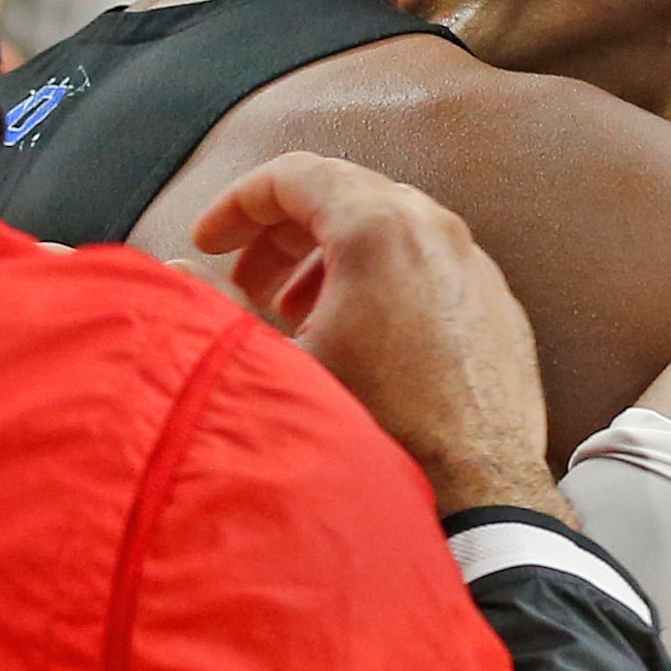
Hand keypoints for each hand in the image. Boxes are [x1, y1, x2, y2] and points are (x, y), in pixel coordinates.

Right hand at [194, 152, 567, 522]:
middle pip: (342, 193)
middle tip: (243, 278)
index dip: (236, 202)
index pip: (294, 174)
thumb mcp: (277, 366)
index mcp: (379, 227)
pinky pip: (428, 264)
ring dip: (327, 255)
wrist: (476, 496)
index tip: (208, 241)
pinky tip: (355, 333)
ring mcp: (474, 263)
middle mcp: (435, 229)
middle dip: (280, 231)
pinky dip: (381, 278)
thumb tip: (174, 276)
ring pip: (388, 227)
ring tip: (293, 310)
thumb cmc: (379, 433)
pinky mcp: (496, 302)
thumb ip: (215, 308)